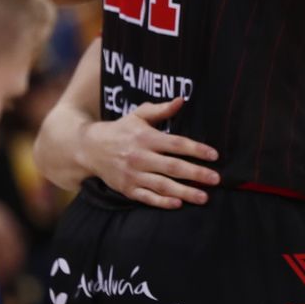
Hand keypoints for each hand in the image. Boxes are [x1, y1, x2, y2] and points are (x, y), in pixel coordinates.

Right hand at [79, 98, 218, 208]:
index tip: (214, 155)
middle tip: (216, 179)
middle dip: (196, 174)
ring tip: (204, 197)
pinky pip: (146, 197)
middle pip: (172, 166)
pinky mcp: (126, 189)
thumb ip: (161, 110)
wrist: (88, 148)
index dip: (196, 149)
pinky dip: (162, 202)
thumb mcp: (138, 115)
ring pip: (162, 185)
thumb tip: (182, 99)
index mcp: (145, 137)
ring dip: (184, 192)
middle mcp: (140, 157)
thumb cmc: (120, 130)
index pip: (176, 144)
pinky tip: (178, 204)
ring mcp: (132, 174)